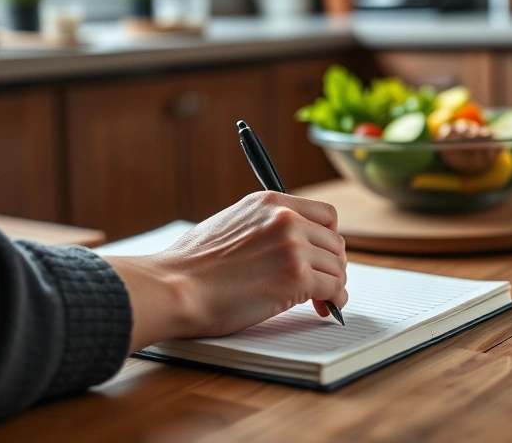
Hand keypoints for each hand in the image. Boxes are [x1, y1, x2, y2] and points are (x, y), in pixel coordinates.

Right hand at [108, 191, 347, 351]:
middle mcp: (285, 218)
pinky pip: (333, 289)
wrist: (174, 287)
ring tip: (323, 300)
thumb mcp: (229, 226)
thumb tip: (284, 247)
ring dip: (334, 285)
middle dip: (333, 264)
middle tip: (325, 283)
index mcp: (268, 202)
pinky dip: (334, 301)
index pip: (324, 213)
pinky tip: (326, 309)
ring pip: (337, 266)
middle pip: (335, 241)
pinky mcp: (296, 277)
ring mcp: (293, 246)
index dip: (328, 237)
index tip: (324, 254)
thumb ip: (262, 228)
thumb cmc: (190, 267)